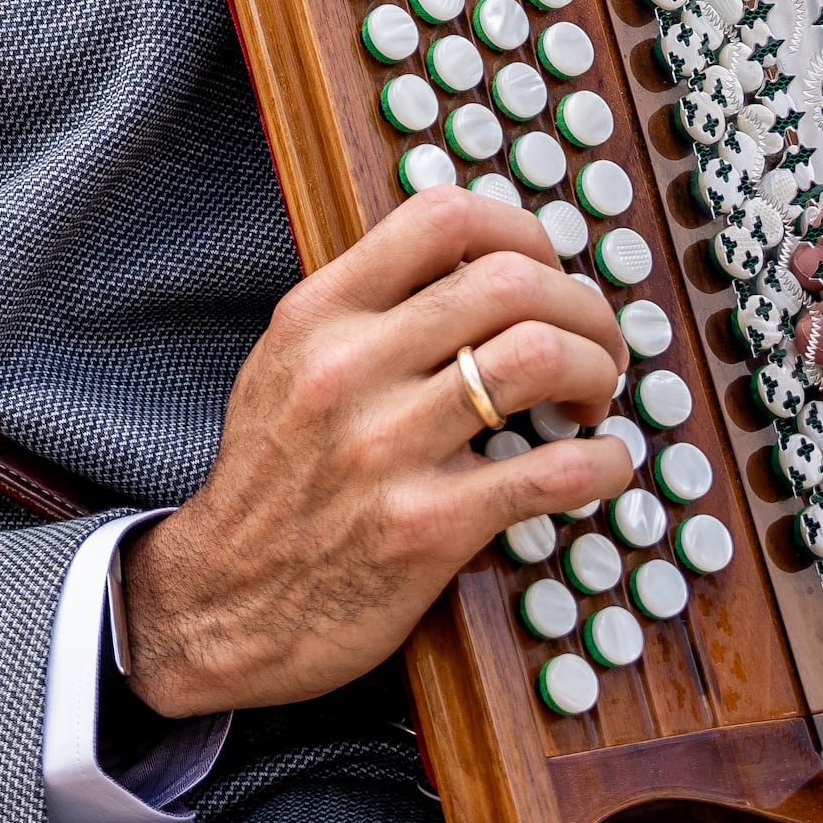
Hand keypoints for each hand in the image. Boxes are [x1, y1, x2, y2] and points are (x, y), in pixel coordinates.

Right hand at [122, 190, 635, 717]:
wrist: (218, 605)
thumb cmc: (270, 486)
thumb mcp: (286, 366)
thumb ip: (364, 311)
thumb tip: (475, 267)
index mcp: (318, 317)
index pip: (443, 217)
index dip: (523, 230)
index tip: (546, 269)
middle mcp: (350, 369)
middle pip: (512, 281)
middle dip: (582, 308)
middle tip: (594, 345)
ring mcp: (388, 448)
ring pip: (540, 357)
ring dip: (596, 371)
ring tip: (591, 401)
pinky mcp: (427, 527)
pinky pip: (554, 472)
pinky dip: (604, 462)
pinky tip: (601, 466)